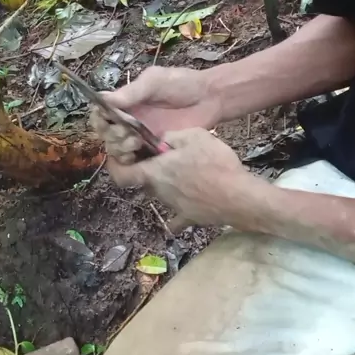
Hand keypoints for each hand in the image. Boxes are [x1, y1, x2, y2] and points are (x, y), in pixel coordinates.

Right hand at [91, 66, 221, 163]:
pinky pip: (135, 161)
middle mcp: (129, 121)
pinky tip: (139, 156)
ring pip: (117, 149)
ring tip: (135, 144)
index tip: (106, 120)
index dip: (99, 119)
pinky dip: (131, 162)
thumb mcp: (155, 81)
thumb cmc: (182, 84)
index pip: (101, 114)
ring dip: (120, 149)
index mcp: (126, 103)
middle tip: (127, 134)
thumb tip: (105, 99)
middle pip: (106, 134)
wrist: (210, 99)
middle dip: (112, 136)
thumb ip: (132, 92)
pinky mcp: (154, 151)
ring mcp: (141, 137)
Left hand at [105, 127, 269, 230]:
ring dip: (166, 183)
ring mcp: (172, 208)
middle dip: (148, 169)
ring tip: (186, 170)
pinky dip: (178, 210)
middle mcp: (158, 192)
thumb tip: (160, 140)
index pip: (121, 174)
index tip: (118, 158)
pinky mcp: (188, 218)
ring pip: (160, 193)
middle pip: (144, 181)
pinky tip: (187, 200)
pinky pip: (177, 216)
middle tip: (162, 157)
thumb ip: (172, 136)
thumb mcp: (195, 136)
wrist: (240, 197)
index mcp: (155, 173)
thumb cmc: (215, 164)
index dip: (114, 166)